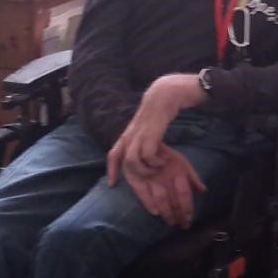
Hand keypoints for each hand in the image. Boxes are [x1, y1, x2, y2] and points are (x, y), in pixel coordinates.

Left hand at [104, 73, 206, 187]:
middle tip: (147, 182)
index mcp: (130, 133)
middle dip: (133, 175)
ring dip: (145, 169)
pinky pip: (147, 155)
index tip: (112, 183)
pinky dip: (154, 162)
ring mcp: (139, 135)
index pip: (114, 153)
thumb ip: (146, 135)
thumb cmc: (160, 108)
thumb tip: (149, 147)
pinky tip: (164, 160)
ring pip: (132, 161)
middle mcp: (130, 135)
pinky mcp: (150, 134)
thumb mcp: (149, 124)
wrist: (166, 93)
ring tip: (158, 169)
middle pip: (122, 160)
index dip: (111, 169)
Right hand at [122, 151, 205, 228]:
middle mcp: (166, 176)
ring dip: (166, 213)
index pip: (185, 194)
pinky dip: (149, 204)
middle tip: (182, 226)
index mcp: (178, 171)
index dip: (188, 208)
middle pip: (174, 200)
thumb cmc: (166, 155)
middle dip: (179, 215)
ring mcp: (151, 177)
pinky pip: (143, 193)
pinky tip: (155, 213)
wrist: (146, 141)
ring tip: (170, 222)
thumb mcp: (182, 163)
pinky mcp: (136, 177)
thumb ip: (192, 177)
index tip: (189, 219)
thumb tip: (203, 190)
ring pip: (161, 199)